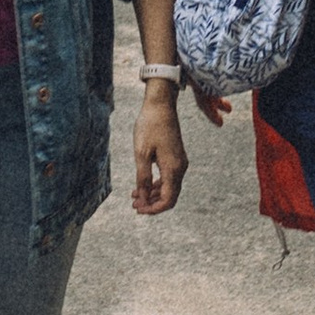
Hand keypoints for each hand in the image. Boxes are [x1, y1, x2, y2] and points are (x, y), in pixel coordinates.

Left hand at [131, 80, 188, 215]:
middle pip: (169, 196)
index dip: (153, 209)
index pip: (167, 200)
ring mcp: (179, 162)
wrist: (160, 105)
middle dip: (152, 203)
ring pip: (168, 187)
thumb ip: (142, 177)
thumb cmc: (149, 126)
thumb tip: (142, 198)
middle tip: (134, 205)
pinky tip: (141, 185)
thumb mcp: (141, 153)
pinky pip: (167, 177)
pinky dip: (155, 184)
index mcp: (173, 168)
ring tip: (134, 196)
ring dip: (152, 194)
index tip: (138, 209)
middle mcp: (180, 168)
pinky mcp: (175, 157)